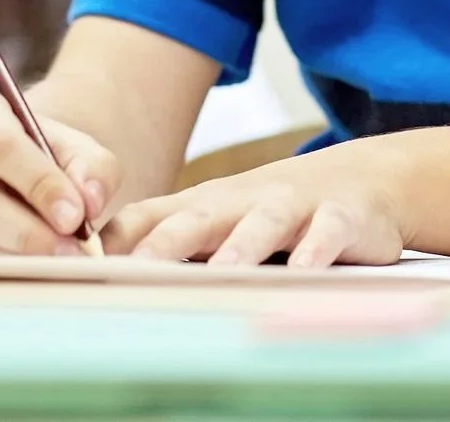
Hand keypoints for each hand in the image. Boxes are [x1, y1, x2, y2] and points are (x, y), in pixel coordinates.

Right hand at [0, 86, 118, 254]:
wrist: (5, 166)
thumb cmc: (39, 154)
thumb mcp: (74, 147)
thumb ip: (93, 168)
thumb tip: (89, 201)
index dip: (39, 184)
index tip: (75, 216)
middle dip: (26, 231)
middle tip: (68, 250)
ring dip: (11, 255)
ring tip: (53, 260)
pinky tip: (23, 266)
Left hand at [102, 148, 402, 267]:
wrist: (362, 178)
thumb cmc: (274, 209)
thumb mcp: (218, 219)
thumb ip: (166, 239)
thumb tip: (98, 269)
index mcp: (206, 205)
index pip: (151, 217)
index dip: (120, 242)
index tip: (87, 268)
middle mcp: (243, 200)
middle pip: (200, 217)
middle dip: (169, 242)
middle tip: (141, 269)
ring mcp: (293, 205)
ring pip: (264, 222)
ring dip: (244, 245)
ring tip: (226, 271)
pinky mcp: (341, 216)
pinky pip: (328, 231)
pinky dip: (317, 248)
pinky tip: (305, 268)